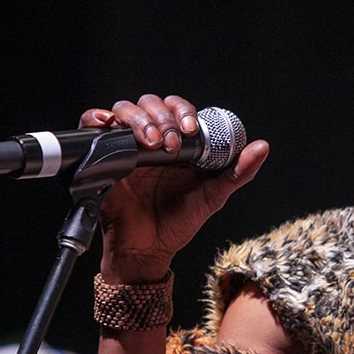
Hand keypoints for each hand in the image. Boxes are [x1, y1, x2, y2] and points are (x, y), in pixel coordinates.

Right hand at [79, 94, 269, 282]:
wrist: (148, 249)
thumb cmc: (177, 223)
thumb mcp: (213, 196)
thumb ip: (237, 172)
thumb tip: (261, 147)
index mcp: (176, 145)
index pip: (176, 108)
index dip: (182, 111)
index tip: (190, 130)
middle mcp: (150, 141)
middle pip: (149, 104)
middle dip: (162, 117)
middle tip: (170, 144)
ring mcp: (125, 148)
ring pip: (124, 111)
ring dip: (138, 120)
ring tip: (151, 144)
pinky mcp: (102, 158)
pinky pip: (92, 127)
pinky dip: (96, 118)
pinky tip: (107, 124)